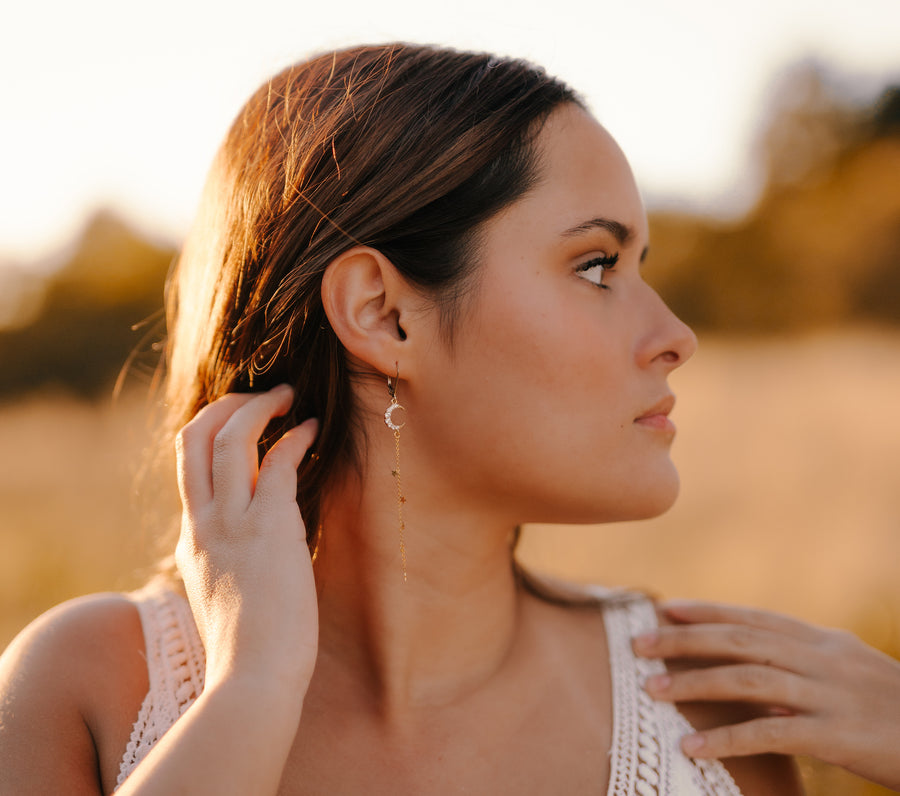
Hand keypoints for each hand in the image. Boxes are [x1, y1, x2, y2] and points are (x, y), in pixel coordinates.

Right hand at [175, 385, 319, 694]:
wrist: (253, 680)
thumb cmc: (249, 653)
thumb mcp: (227, 603)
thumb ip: (231, 572)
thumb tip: (257, 560)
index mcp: (194, 543)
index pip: (190, 471)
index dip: (213, 437)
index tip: (243, 425)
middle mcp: (204, 524)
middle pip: (194, 438)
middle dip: (225, 405)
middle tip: (259, 397)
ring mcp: (232, 522)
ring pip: (230, 436)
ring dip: (260, 406)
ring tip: (290, 395)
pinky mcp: (270, 525)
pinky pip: (277, 460)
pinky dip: (296, 436)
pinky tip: (315, 428)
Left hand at [633, 600, 899, 790]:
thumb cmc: (896, 712)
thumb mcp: (851, 674)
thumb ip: (803, 664)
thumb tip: (750, 668)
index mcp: (824, 641)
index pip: (753, 617)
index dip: (707, 611)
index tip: (665, 608)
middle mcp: (823, 658)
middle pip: (739, 640)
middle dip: (684, 640)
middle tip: (638, 644)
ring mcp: (831, 695)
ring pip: (747, 678)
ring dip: (694, 683)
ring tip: (650, 689)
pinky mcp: (838, 736)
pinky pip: (770, 733)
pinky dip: (727, 739)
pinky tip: (691, 748)